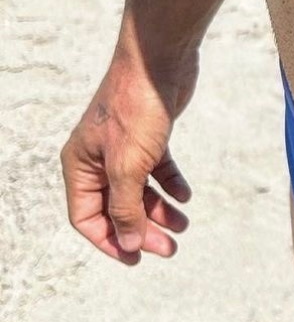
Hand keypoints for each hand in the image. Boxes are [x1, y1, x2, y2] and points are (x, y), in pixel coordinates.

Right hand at [61, 45, 198, 262]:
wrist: (159, 62)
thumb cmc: (135, 110)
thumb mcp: (128, 167)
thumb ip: (126, 208)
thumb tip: (129, 244)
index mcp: (80, 166)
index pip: (87, 217)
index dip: (110, 240)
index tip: (138, 258)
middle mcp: (97, 158)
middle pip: (116, 207)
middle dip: (142, 230)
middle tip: (170, 249)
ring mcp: (122, 147)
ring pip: (139, 190)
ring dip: (160, 211)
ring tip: (183, 226)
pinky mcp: (148, 136)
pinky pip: (157, 169)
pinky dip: (170, 184)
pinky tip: (186, 196)